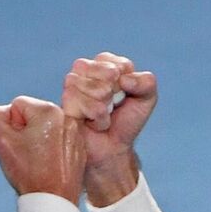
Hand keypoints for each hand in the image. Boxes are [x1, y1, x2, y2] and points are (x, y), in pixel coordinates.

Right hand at [0, 96, 84, 200]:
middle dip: (25, 130)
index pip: (17, 105)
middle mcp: (66, 117)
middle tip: (26, 153)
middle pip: (33, 115)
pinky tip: (48, 164)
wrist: (53, 200)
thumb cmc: (28, 172)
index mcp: (48, 111)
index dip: (11, 125)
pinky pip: (59, 139)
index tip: (17, 144)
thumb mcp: (0, 140)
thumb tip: (3, 112)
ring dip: (38, 139)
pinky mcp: (80, 147)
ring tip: (37, 160)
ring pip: (46, 127)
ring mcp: (76, 133)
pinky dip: (52, 148)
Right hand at [61, 52, 157, 205]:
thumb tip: (124, 79)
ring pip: (95, 88)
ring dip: (106, 108)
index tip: (124, 96)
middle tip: (111, 107)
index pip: (121, 65)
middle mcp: (84, 70)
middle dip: (115, 96)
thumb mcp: (147, 99)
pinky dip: (97, 118)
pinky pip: (85, 104)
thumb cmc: (126, 121)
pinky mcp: (63, 103)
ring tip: (102, 116)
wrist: (112, 148)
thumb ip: (146, 82)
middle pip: (107, 74)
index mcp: (104, 63)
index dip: (128, 85)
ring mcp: (70, 86)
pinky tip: (93, 123)